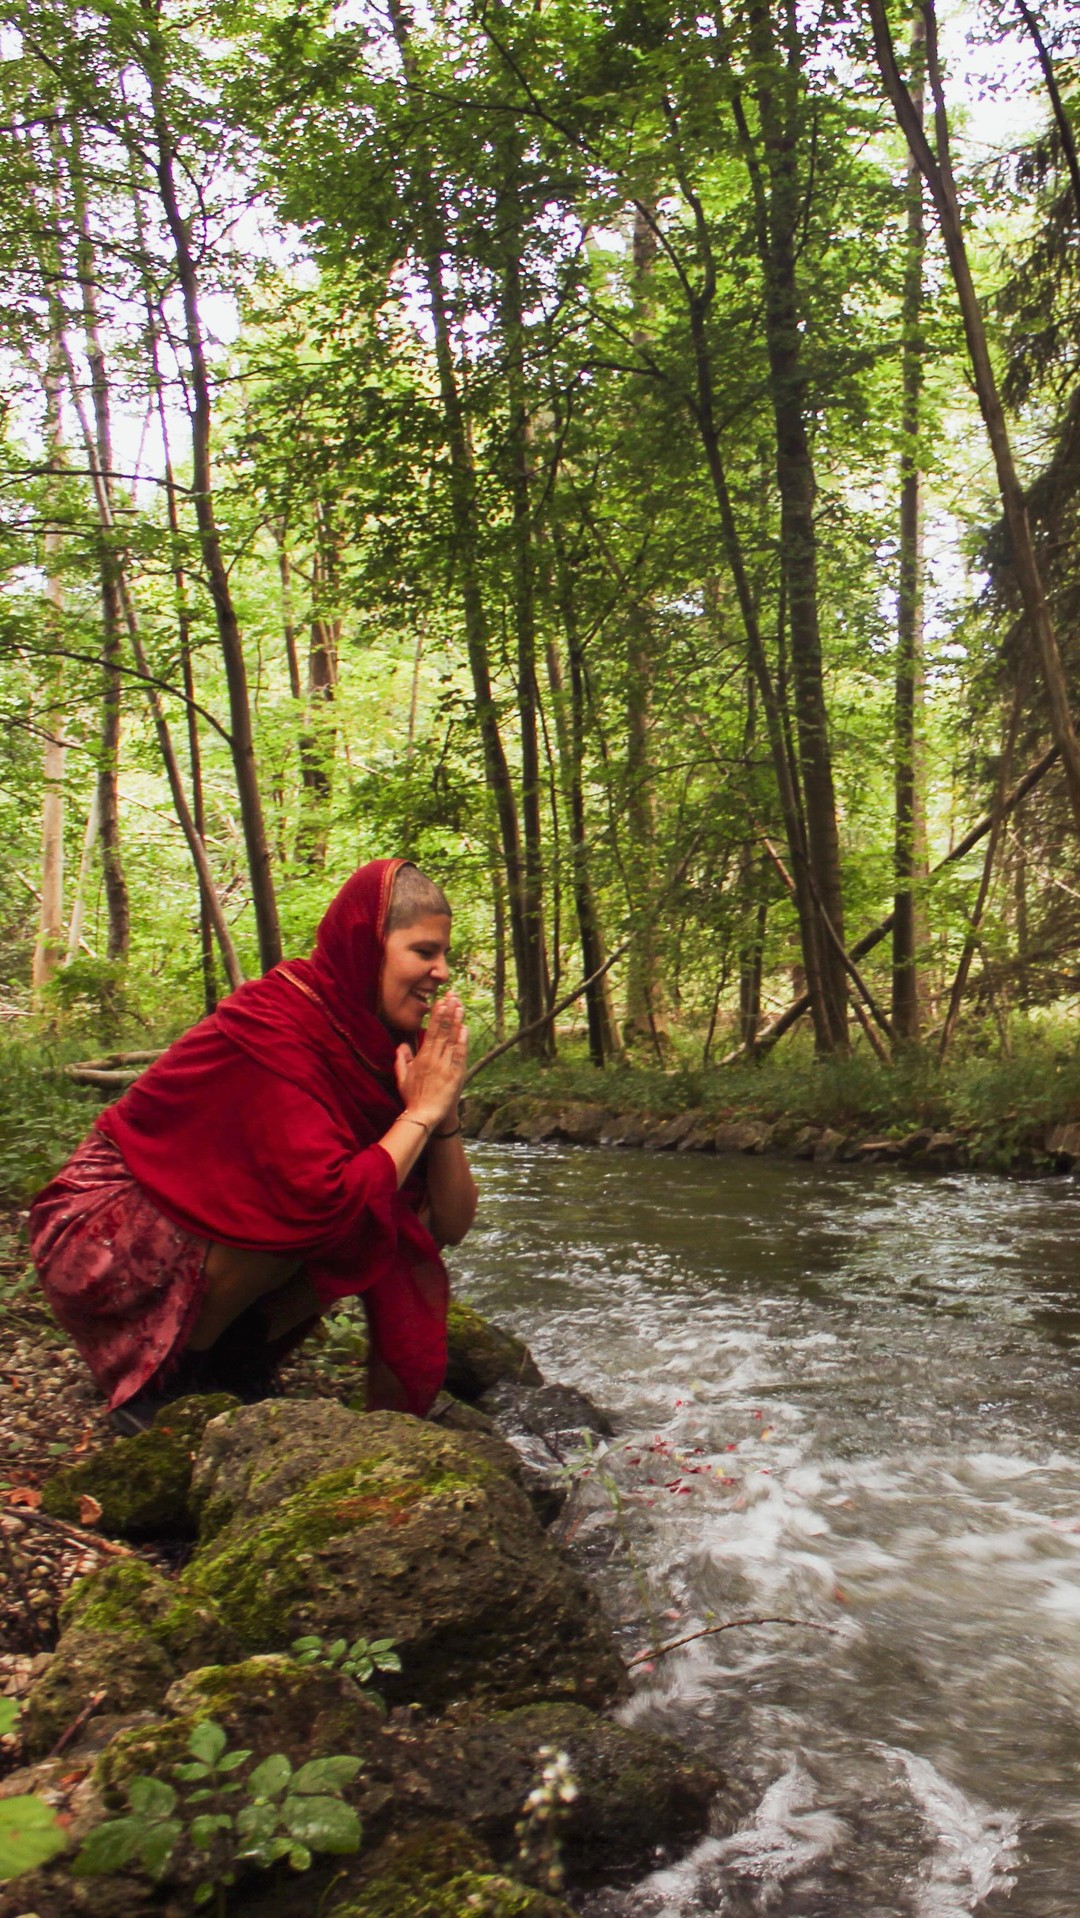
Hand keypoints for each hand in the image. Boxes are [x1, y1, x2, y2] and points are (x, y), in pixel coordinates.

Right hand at [394, 991, 467, 1129]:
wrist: (423, 1115)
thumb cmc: (412, 1098)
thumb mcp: (401, 1078)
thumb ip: (401, 1060)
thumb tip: (401, 1045)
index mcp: (422, 1058)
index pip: (431, 1032)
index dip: (437, 1016)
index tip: (441, 1002)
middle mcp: (434, 1059)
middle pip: (443, 1031)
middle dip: (448, 1012)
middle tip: (453, 997)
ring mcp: (446, 1067)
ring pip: (452, 1040)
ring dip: (457, 1022)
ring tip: (460, 1006)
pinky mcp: (455, 1075)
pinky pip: (460, 1055)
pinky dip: (463, 1042)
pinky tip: (465, 1029)